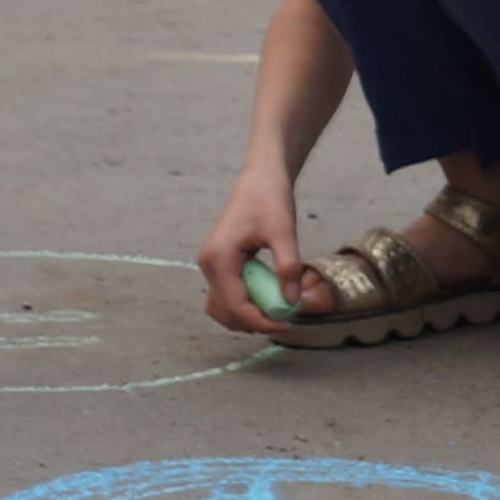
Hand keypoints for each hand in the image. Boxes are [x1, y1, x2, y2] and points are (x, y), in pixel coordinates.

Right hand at [197, 168, 303, 336]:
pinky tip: (268, 296)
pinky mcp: (219, 263)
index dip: (262, 321)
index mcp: (218, 258)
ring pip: (222, 307)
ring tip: (277, 308)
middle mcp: (208, 264)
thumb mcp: (283, 231)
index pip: (236, 306)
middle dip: (253, 321)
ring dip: (247, 315)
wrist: (260, 177)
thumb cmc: (269, 198)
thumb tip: (291, 302)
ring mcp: (211, 264)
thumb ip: (287, 267)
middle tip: (285, 318)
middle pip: (224, 312)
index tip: (288, 322)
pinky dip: (244, 303)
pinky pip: (227, 294)